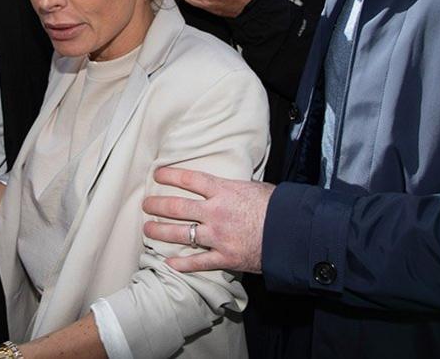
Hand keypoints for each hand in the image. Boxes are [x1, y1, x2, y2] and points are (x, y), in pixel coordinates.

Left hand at [143, 166, 273, 273]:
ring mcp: (218, 236)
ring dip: (160, 232)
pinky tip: (168, 263)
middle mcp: (215, 212)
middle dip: (157, 205)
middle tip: (146, 205)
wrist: (293, 233)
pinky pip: (198, 262)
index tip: (157, 174)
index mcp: (223, 191)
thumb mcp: (255, 187)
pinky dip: (182, 264)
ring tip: (147, 229)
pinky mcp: (225, 257)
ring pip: (181, 234)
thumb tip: (229, 185)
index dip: (170, 175)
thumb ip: (236, 188)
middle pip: (177, 207)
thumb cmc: (278, 207)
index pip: (189, 179)